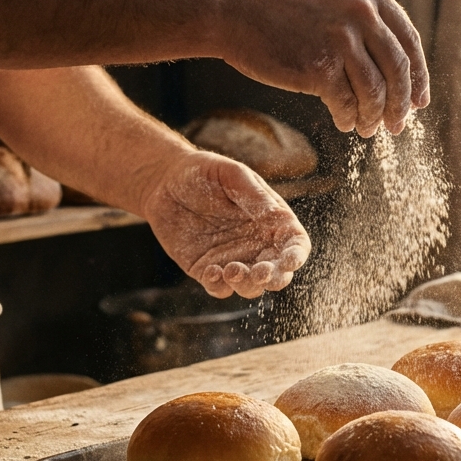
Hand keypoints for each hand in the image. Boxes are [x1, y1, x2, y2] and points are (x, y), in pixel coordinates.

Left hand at [141, 150, 310, 298]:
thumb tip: (278, 218)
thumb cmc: (204, 171)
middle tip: (259, 273)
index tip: (289, 261)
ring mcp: (233, 259)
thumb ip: (255, 197)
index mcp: (271, 221)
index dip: (296, 255)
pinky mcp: (207, 269)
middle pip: (278, 273)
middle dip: (274, 278)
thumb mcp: (232, 175)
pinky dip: (219, 287)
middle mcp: (256, 244)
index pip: (294, 244)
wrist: (164, 181)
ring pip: (250, 287)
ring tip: (231, 270)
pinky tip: (211, 272)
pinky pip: (219, 288)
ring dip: (246, 286)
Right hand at [218, 0, 428, 137]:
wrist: (233, 11)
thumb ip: (365, 23)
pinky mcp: (320, 66)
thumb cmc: (281, 11)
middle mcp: (361, 11)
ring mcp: (341, 38)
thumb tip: (398, 73)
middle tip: (398, 125)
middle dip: (401, 104)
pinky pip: (347, 103)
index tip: (420, 102)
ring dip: (374, 116)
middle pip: (399, 70)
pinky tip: (344, 122)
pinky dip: (349, 118)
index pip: (409, 41)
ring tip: (367, 129)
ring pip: (376, 91)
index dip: (419, 77)